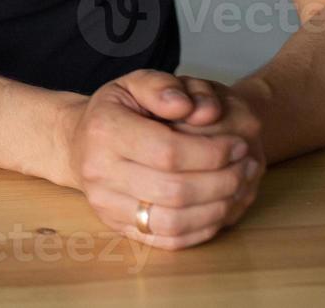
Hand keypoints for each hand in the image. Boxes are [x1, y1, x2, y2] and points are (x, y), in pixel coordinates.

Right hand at [61, 69, 257, 249]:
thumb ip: (164, 87)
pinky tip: (220, 207)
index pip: (168, 151)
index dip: (213, 152)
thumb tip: (192, 107)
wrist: (77, 143)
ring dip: (218, 207)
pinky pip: (169, 240)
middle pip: (175, 189)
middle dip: (223, 180)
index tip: (238, 144)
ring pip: (174, 220)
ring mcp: (105, 204)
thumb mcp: (135, 83)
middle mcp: (99, 170)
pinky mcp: (117, 226)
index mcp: (104, 130)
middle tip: (247, 165)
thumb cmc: (116, 111)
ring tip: (240, 186)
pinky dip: (203, 228)